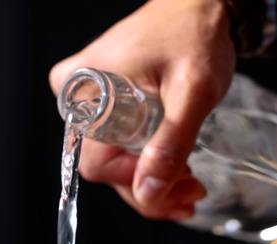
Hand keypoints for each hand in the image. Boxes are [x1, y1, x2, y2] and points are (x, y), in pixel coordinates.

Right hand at [49, 0, 236, 219]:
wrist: (199, 7)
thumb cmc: (195, 36)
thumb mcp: (192, 92)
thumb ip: (171, 143)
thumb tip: (148, 193)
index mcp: (88, 88)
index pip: (96, 164)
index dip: (136, 183)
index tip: (178, 185)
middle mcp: (77, 94)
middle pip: (104, 166)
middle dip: (149, 187)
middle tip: (192, 190)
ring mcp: (87, 98)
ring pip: (111, 158)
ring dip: (149, 178)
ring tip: (190, 182)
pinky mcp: (99, 99)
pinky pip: (113, 141)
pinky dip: (143, 160)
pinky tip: (174, 167)